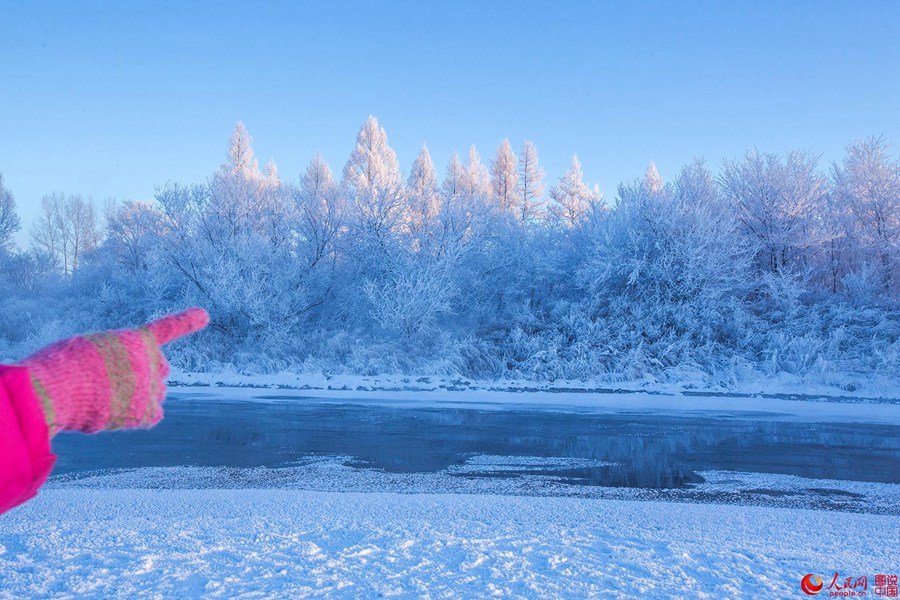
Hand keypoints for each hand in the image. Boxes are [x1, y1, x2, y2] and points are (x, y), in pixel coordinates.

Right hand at [19, 308, 208, 435]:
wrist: (56, 389)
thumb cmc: (61, 368)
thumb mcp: (87, 351)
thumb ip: (115, 363)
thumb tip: (124, 396)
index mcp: (135, 339)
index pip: (167, 328)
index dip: (187, 322)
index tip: (205, 315)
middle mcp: (152, 360)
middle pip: (160, 368)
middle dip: (145, 374)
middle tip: (113, 381)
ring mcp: (152, 386)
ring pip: (156, 392)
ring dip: (140, 396)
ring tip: (107, 397)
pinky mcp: (147, 411)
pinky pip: (152, 415)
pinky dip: (139, 416)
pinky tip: (117, 413)